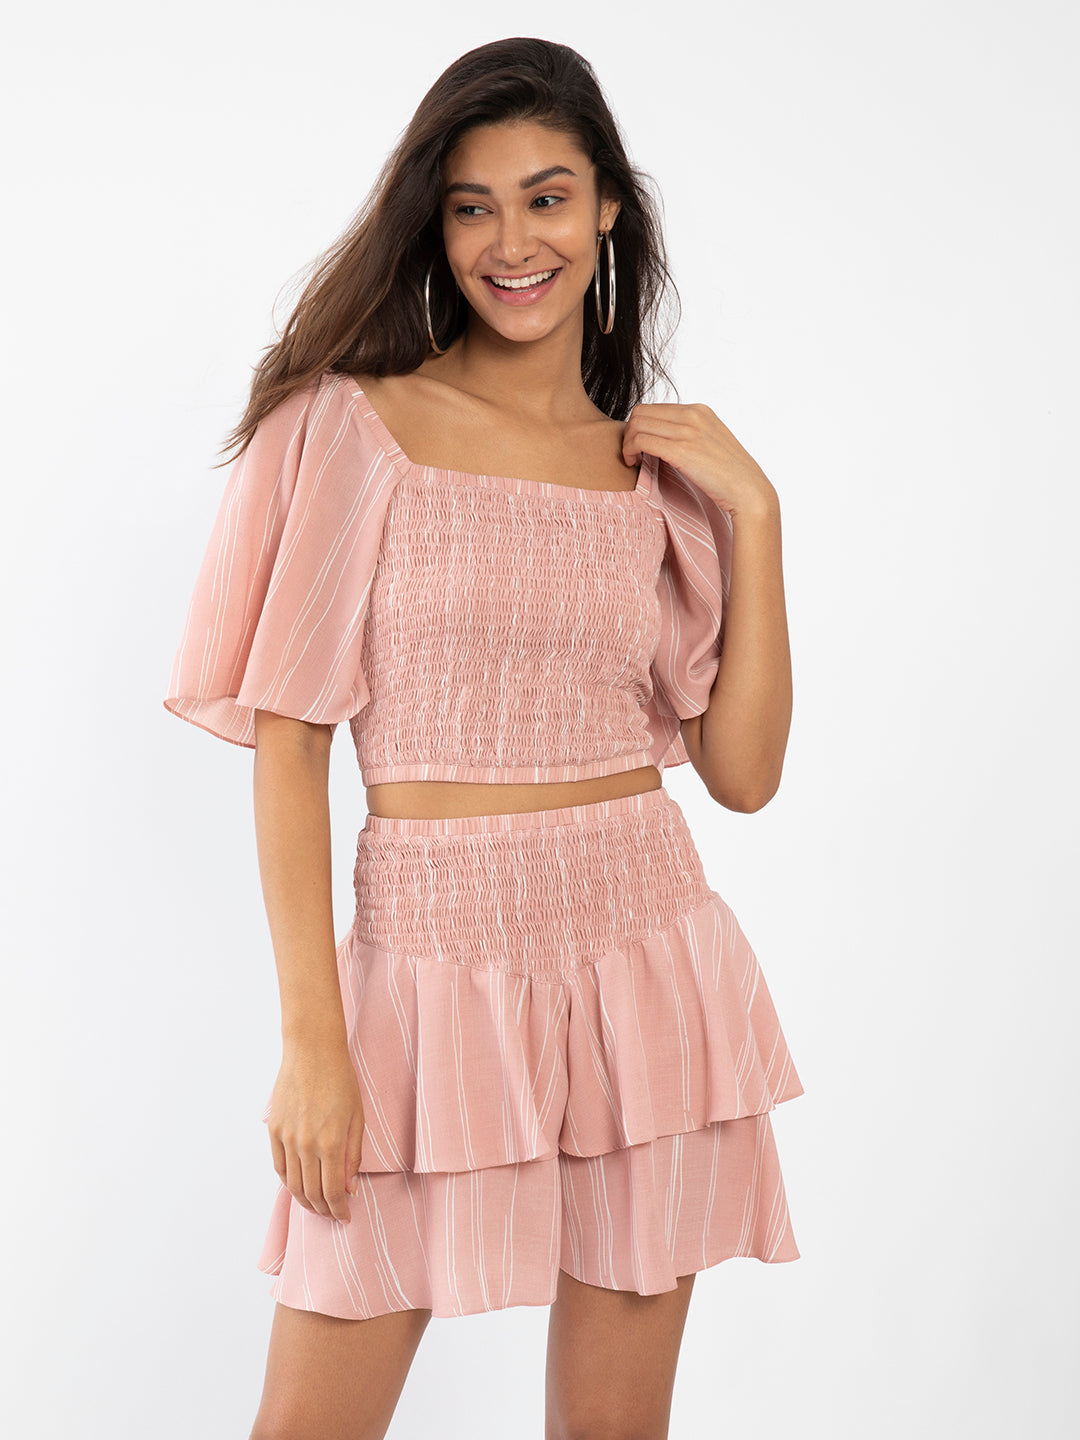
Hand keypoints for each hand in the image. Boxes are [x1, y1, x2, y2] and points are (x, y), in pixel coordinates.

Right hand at [266, 1043, 366, 1223]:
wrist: (312, 1052)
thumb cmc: (341, 1080)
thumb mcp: (358, 1117)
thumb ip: (353, 1155)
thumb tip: (350, 1188)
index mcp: (332, 1142)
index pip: (333, 1191)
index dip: (339, 1209)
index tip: (345, 1216)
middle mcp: (307, 1144)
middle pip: (312, 1193)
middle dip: (323, 1210)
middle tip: (332, 1214)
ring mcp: (287, 1138)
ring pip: (293, 1184)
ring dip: (305, 1200)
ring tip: (316, 1205)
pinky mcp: (274, 1130)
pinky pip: (279, 1166)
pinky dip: (288, 1182)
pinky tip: (298, 1186)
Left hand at [622, 402, 776, 517]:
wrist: (749, 492)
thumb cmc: (729, 477)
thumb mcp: (710, 445)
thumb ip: (689, 436)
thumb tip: (665, 440)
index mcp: (699, 410)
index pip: (654, 408)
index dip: (639, 427)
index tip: (638, 447)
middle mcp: (693, 414)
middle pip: (641, 412)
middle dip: (629, 432)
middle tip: (630, 454)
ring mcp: (688, 430)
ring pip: (637, 424)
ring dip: (626, 442)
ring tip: (631, 460)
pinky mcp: (682, 449)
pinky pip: (641, 440)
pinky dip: (629, 450)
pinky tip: (633, 464)